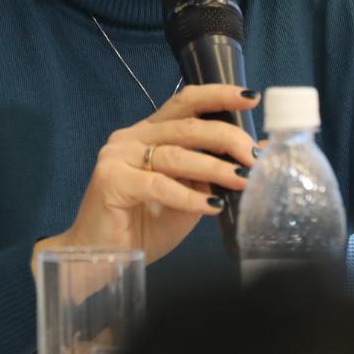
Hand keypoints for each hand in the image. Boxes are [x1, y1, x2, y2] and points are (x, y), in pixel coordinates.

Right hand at [37, 84, 259, 266]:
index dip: (218, 95)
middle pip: (186, 126)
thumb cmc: (144, 227)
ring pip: (175, 154)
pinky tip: (212, 206)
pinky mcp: (111, 180)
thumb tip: (253, 158)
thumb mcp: (187, 195)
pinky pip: (159, 184)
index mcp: (149, 132)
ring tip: (243, 181)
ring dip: (215, 167)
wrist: (100, 258)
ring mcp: (118, 156)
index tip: (251, 97)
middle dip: (227, 137)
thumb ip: (210, 174)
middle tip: (254, 156)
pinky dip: (189, 196)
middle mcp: (131, 136)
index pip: (185, 101)